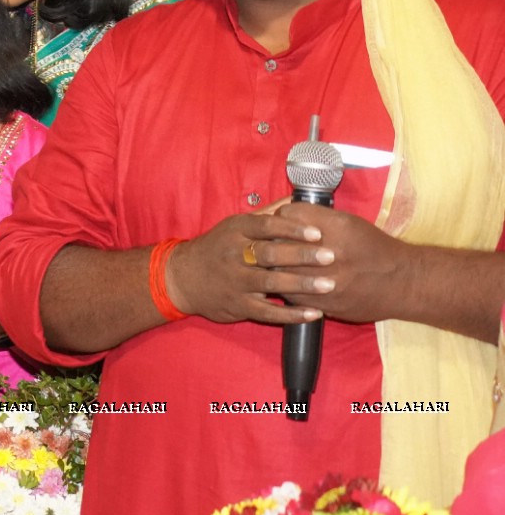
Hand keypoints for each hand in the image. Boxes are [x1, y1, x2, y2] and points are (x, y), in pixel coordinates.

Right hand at [165, 205, 332, 326]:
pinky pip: (268, 312)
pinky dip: (292, 314)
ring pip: (271, 282)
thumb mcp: (234, 226)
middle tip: (330, 256)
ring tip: (329, 285)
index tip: (317, 232)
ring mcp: (235, 281)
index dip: (292, 229)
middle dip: (302, 255)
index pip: (265, 226)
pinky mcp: (238, 305)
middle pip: (270, 253)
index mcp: (235, 231)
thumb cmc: (217, 248)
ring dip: (301, 284)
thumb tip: (295, 201)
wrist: (183, 278)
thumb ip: (264, 217)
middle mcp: (234, 254)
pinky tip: (314, 313)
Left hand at [274, 203, 411, 324]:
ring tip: (277, 262)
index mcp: (337, 227)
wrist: (403, 282)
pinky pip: (292, 295)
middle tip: (272, 243)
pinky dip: (286, 288)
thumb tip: (282, 214)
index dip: (281, 219)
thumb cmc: (373, 247)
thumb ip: (314, 217)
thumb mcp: (347, 222)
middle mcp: (332, 253)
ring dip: (275, 266)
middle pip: (280, 243)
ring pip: (281, 271)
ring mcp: (328, 281)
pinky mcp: (327, 303)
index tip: (281, 223)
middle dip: (273, 242)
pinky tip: (289, 282)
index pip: (289, 216)